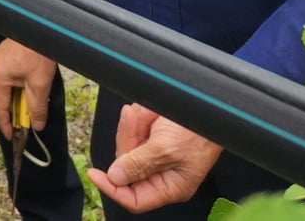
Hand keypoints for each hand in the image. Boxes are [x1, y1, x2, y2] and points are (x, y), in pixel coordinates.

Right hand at [0, 39, 56, 137]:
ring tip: (31, 105)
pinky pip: (10, 75)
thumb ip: (36, 107)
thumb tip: (36, 125)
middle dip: (15, 111)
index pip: (0, 106)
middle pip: (3, 96)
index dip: (6, 124)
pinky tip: (30, 87)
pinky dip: (19, 85)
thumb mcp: (40, 84)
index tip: (11, 137)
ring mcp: (0, 58)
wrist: (42, 27)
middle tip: (26, 124)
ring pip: (8, 85)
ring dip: (19, 97)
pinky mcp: (7, 53)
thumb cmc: (38, 52)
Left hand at [86, 105, 221, 212]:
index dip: (112, 189)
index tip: (94, 174)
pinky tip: (148, 110)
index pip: (134, 199)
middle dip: (128, 139)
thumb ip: (139, 164)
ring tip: (149, 113)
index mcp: (170, 186)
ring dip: (135, 124)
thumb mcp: (166, 148)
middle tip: (134, 118)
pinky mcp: (154, 136)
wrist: (210, 104)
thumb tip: (115, 177)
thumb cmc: (198, 130)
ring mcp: (156, 153)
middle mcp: (162, 173)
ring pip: (128, 143)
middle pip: (126, 165)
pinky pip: (134, 128)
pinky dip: (139, 117)